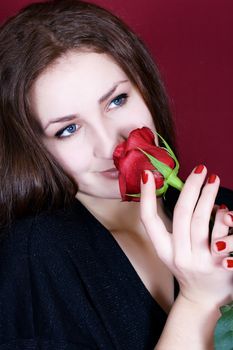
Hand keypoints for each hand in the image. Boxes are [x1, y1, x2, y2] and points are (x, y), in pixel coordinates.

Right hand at [140, 166, 232, 306]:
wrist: (204, 300)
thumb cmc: (188, 267)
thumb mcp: (175, 249)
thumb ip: (180, 225)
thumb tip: (190, 192)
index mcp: (163, 250)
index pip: (149, 220)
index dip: (146, 196)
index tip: (147, 174)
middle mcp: (179, 256)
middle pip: (182, 215)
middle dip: (190, 188)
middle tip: (200, 169)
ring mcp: (200, 262)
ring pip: (203, 223)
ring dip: (208, 198)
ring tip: (213, 180)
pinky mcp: (220, 266)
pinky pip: (225, 238)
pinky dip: (226, 220)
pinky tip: (226, 211)